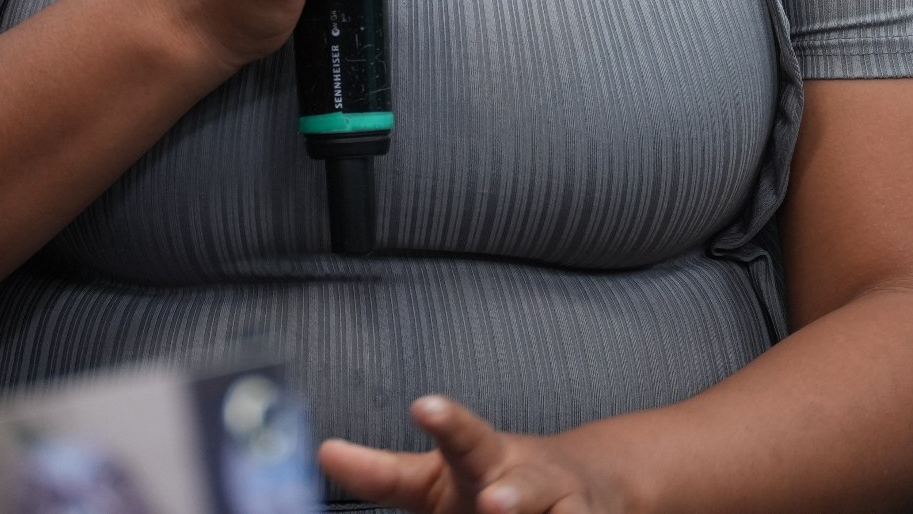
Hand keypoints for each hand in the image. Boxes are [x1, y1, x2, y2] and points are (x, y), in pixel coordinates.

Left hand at [320, 396, 635, 513]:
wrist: (588, 485)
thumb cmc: (493, 485)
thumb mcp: (435, 479)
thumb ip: (384, 472)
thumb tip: (324, 453)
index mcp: (477, 458)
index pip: (457, 438)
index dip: (444, 423)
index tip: (424, 408)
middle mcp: (519, 476)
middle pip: (517, 482)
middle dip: (507, 491)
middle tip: (491, 502)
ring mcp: (557, 500)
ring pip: (548, 507)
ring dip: (526, 509)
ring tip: (501, 509)